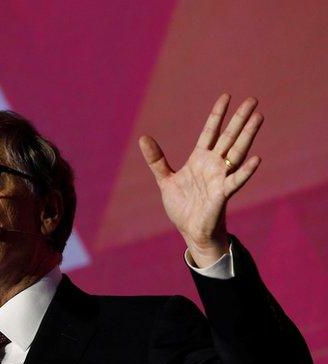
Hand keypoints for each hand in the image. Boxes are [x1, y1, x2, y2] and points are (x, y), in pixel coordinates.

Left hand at [139, 94, 263, 266]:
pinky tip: (256, 159)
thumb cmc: (182, 205)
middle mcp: (214, 165)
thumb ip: (156, 159)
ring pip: (237, 152)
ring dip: (248, 135)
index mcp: (199, 159)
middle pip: (228, 137)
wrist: (190, 230)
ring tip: (258, 118)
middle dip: (240, 119)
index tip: (226, 96)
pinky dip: (245, 171)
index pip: (210, 132)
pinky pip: (236, 180)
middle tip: (253, 99)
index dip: (217, 114)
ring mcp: (220, 178)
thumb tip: (143, 138)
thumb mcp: (165, 179)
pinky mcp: (222, 194)